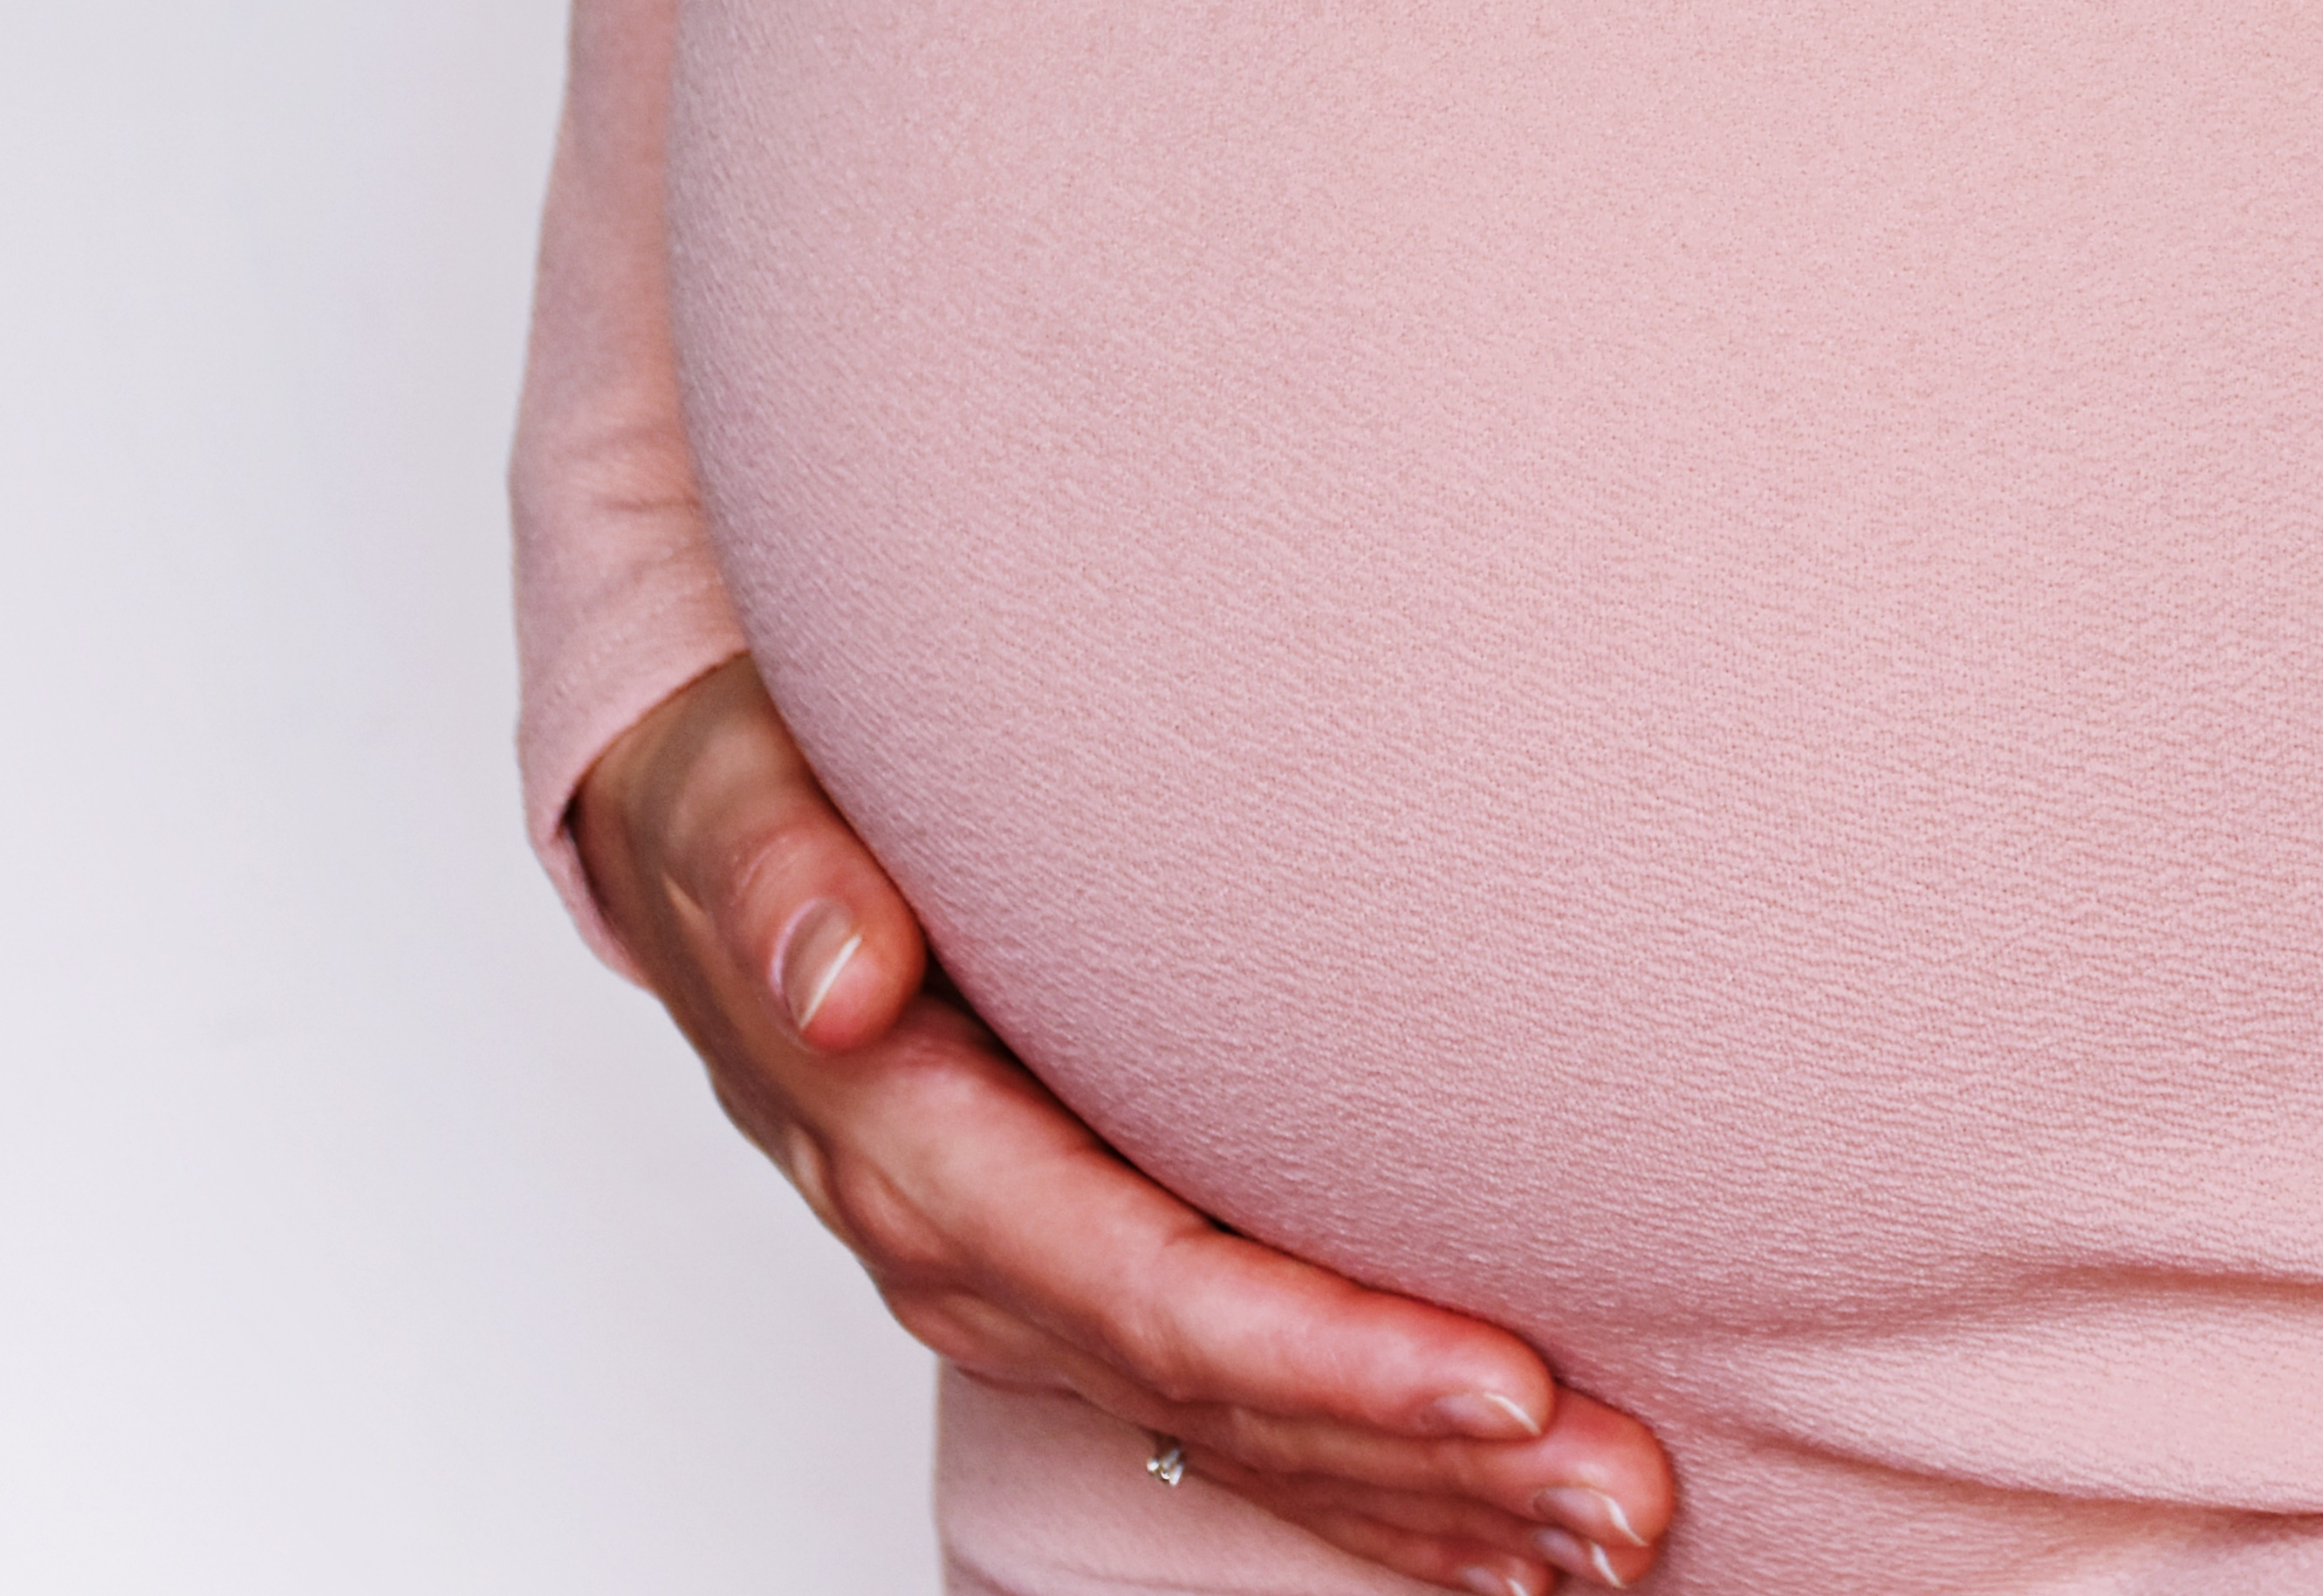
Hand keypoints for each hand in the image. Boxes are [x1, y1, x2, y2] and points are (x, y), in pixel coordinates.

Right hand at [574, 656, 1676, 1595]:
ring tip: (1609, 1537)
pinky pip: (1218, 1421)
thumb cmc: (749, 803)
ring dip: (1422, 1503)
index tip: (1504, 1384)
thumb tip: (839, 979)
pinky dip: (1363, 1486)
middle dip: (1421, 1463)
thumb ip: (781, 878)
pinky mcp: (1072, 1293)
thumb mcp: (735, 800)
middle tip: (1620, 1494)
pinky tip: (1499, 1531)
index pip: (1146, 1290)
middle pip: (1220, 1397)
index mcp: (909, 1149)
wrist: (702, 853)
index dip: (1324, 1356)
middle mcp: (974, 1257)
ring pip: (1234, 1435)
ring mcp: (1026, 1294)